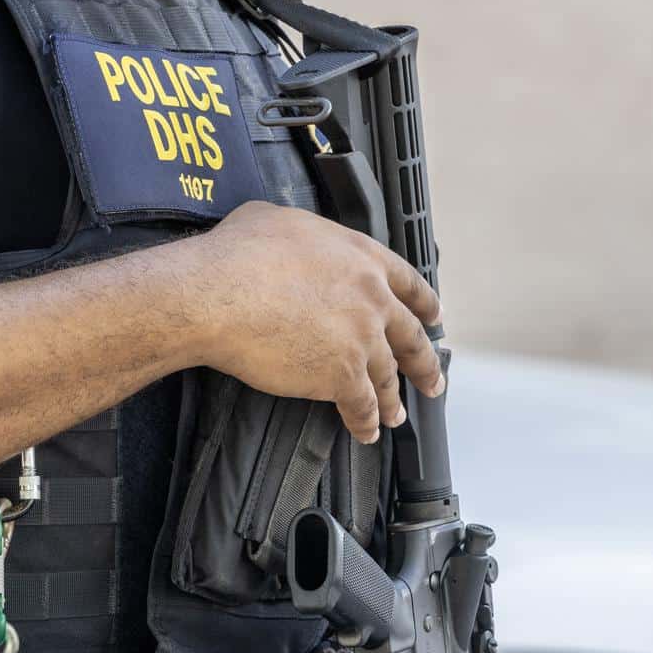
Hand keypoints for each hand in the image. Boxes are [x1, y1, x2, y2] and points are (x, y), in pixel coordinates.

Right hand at [184, 201, 445, 443]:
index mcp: (362, 258)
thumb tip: (286, 236)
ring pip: (387, 376)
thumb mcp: (274, 219)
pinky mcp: (341, 375)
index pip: (409, 285)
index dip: (424, 305)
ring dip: (392, 400)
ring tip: (394, 416)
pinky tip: (366, 432)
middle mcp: (372, 298)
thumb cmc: (237, 255)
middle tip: (432, 380)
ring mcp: (361, 339)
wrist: (218, 296)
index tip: (434, 319)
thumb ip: (302, 232)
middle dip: (424, 364)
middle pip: (411, 337)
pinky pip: (362, 405)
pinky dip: (365, 422)